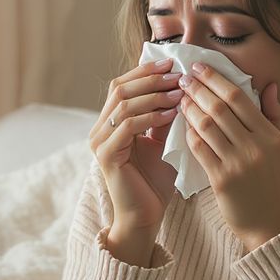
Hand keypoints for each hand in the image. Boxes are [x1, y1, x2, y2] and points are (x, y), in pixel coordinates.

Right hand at [91, 58, 182, 264]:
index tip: (172, 63)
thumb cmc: (154, 182)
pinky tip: (172, 113)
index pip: (122, 85)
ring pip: (123, 104)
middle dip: (151, 79)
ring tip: (179, 92)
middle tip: (177, 74)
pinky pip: (128, 125)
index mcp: (109, 123)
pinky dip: (151, 115)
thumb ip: (163, 116)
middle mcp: (99, 129)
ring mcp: (99, 142)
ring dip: (154, 95)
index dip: (145, 72)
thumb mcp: (162, 141)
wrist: (145, 216)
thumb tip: (179, 86)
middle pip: (119, 88)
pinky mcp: (106, 155)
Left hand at [178, 62, 279, 251]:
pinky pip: (200, 150)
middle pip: (220, 108)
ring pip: (207, 126)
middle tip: (183, 77)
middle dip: (199, 89)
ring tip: (180, 97)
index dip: (217, 80)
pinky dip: (189, 134)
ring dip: (190, 109)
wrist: (272, 226)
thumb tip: (269, 86)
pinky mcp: (221, 180)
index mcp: (271, 136)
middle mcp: (255, 147)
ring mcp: (237, 163)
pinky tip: (181, 124)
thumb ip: (277, 116)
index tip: (200, 68)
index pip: (240, 98)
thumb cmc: (278, 185)